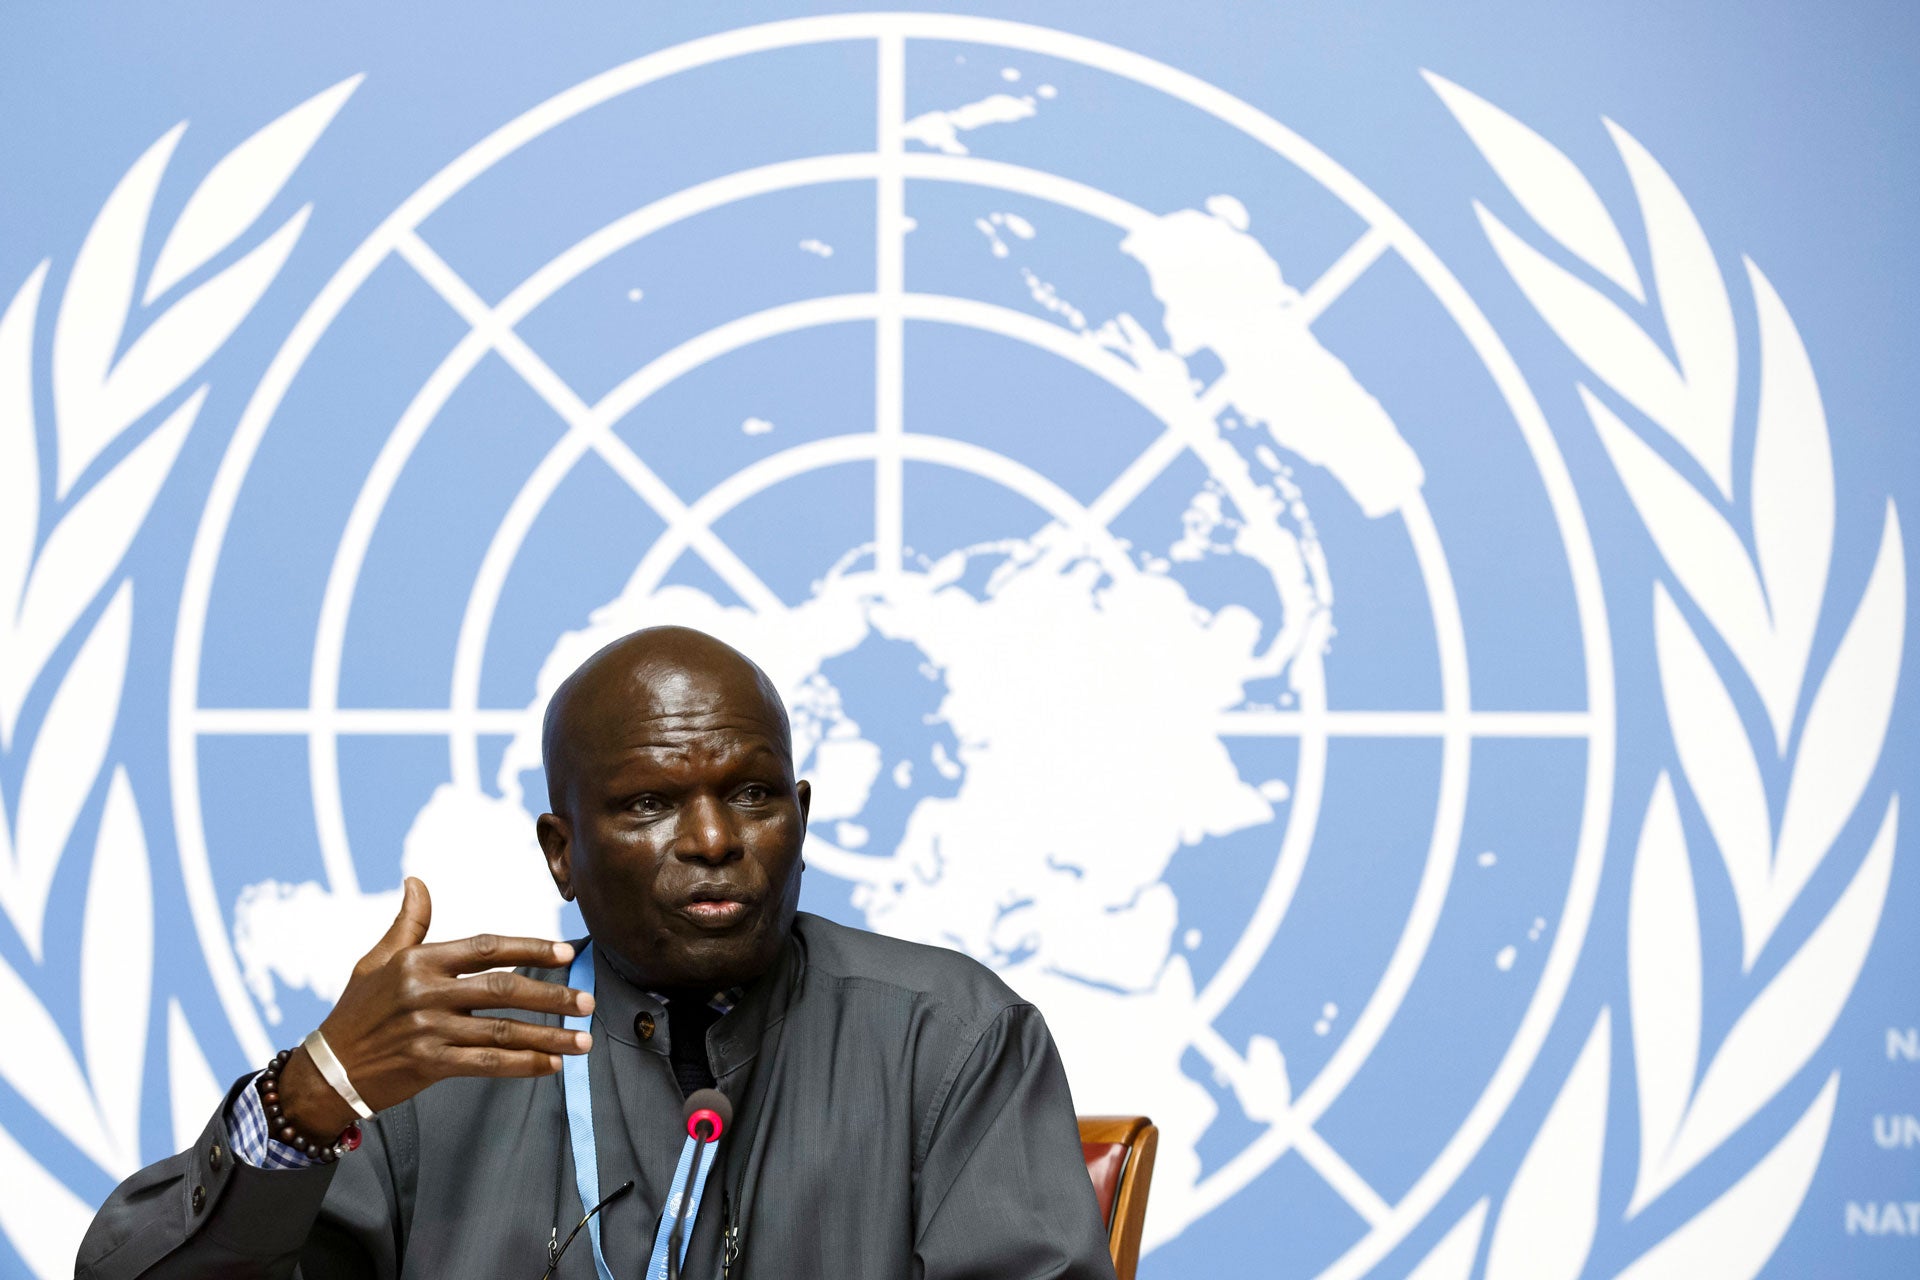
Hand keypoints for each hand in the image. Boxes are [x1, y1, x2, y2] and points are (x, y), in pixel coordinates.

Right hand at [278, 878, 592, 1140]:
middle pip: (503, 989)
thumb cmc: (356, 1011)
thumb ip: (408, 923)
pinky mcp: (429, 1065)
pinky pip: (487, 1065)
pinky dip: (523, 1065)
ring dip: (548, 1037)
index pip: (486, 947)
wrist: (326, 1071)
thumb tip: (416, 881)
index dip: (530, 948)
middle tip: (587, 1001)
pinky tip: (551, 1065)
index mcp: (419, 961)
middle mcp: (426, 992)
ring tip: (583, 1040)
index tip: (566, 953)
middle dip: (552, 996)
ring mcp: (429, 1030)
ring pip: (502, 1031)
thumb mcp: (377, 961)